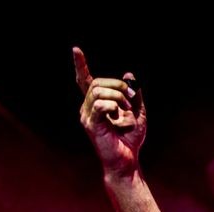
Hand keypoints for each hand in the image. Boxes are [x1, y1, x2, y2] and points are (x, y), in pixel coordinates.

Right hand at [74, 46, 145, 176]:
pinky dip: (115, 107)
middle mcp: (88, 108)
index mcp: (97, 104)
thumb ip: (134, 94)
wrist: (127, 160)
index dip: (80, 65)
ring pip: (99, 92)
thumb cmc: (130, 139)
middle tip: (132, 99)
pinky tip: (120, 119)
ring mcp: (87, 116)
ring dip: (119, 98)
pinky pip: (101, 105)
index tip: (76, 50)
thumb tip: (129, 75)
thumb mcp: (137, 112)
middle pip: (98, 83)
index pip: (85, 81)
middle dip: (119, 86)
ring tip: (127, 112)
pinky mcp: (91, 125)